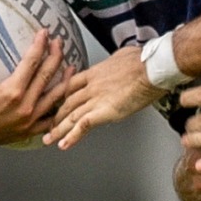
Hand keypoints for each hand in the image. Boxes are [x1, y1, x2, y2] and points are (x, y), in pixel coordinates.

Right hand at [0, 27, 69, 155]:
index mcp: (11, 92)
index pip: (31, 63)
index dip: (39, 46)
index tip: (44, 33)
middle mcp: (24, 107)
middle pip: (46, 77)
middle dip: (55, 57)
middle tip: (59, 43)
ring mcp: (29, 121)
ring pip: (54, 98)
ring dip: (64, 81)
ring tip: (71, 68)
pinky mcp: (29, 131)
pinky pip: (51, 120)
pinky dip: (59, 109)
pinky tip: (64, 99)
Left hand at [44, 46, 166, 149]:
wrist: (151, 67)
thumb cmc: (144, 60)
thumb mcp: (124, 55)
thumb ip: (118, 61)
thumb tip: (122, 59)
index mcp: (96, 72)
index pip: (72, 85)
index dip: (63, 96)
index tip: (59, 102)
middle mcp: (92, 86)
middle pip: (68, 102)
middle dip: (56, 115)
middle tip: (48, 124)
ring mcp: (96, 99)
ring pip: (71, 116)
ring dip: (58, 130)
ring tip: (49, 140)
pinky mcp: (104, 111)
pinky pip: (83, 126)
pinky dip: (72, 137)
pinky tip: (64, 145)